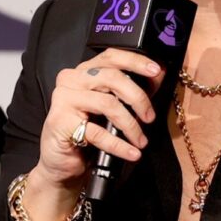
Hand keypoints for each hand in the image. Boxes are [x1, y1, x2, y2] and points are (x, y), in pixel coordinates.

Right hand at [26, 48, 160, 220]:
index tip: (156, 71)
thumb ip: (133, 91)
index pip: (111, 57)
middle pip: (112, 78)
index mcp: (84, 72)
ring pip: (108, 104)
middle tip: (150, 118)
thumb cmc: (88, 134)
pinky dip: (119, 145)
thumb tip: (159, 74)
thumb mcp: (114, 110)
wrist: (64, 164)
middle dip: (138, 98)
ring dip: (130, 125)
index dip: (135, 61)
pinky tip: (132, 153)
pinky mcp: (61, 122)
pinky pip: (98, 132)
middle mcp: (71, 80)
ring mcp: (64, 99)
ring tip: (141, 141)